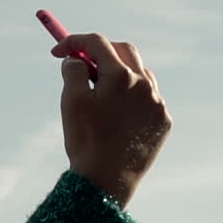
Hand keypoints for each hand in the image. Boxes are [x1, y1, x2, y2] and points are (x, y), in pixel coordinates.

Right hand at [51, 33, 172, 207]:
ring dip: (119, 73)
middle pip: (124, 50)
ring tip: (100, 92)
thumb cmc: (86, 141)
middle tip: (81, 63)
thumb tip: (76, 60)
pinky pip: (149, 98)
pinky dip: (132, 97)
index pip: (97, 43)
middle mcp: (145, 84)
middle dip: (101, 51)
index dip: (74, 42)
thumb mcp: (71, 102)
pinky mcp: (163, 121)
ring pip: (140, 73)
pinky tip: (116, 115)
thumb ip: (72, 72)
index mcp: (120, 76)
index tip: (58, 52)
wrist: (107, 181)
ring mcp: (157, 102)